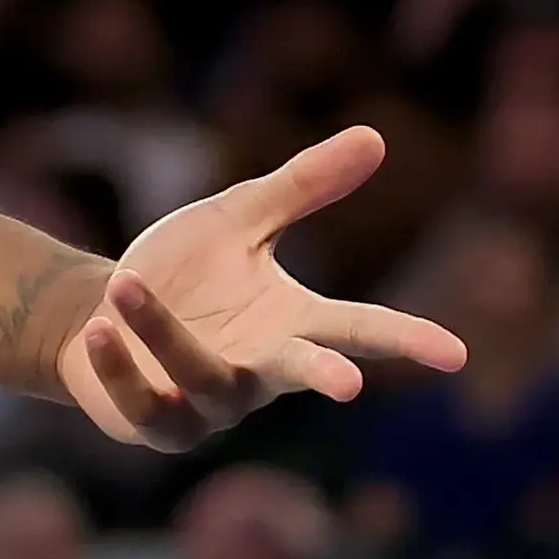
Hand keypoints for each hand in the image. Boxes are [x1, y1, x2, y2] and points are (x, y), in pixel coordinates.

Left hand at [59, 126, 468, 451]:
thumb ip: (303, 186)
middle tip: (349, 385)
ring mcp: (209, 404)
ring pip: (202, 378)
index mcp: (292, 323)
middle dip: (324, 377)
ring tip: (127, 287)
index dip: (407, 340)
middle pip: (301, 374)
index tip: (455, 353)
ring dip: (164, 333)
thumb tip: (376, 135)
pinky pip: (143, 403)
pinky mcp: (155, 422)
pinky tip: (102, 330)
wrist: (102, 314)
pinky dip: (122, 368)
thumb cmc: (185, 273)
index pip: (360, 329)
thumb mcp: (239, 220)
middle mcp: (260, 371)